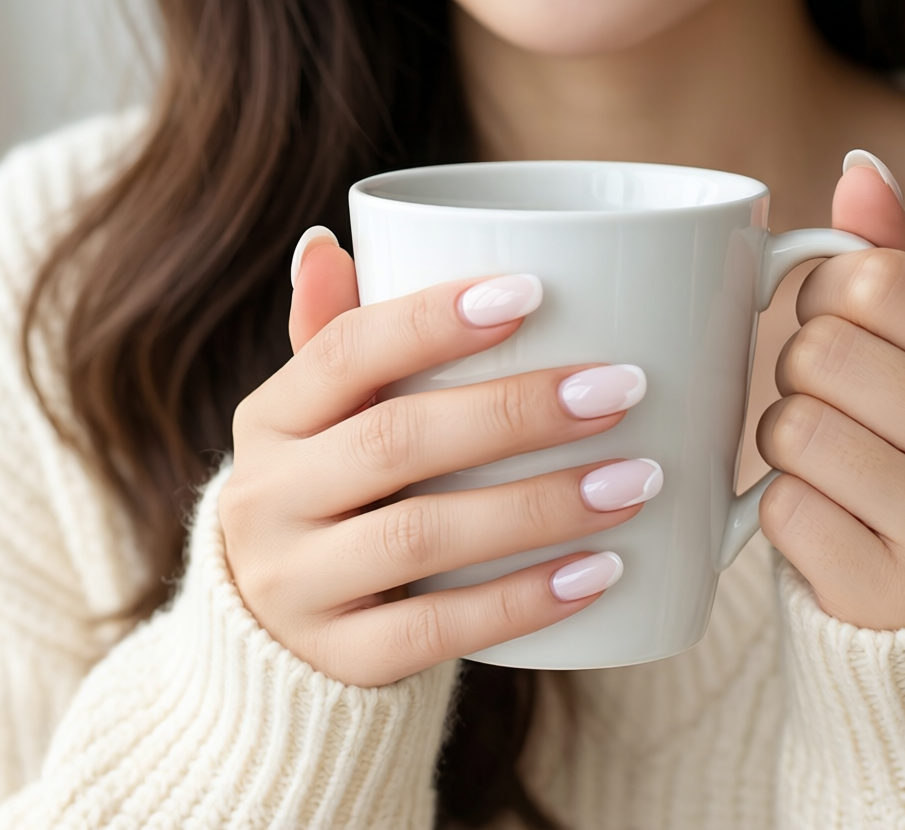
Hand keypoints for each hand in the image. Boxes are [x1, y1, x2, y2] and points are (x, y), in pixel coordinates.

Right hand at [220, 232, 657, 686]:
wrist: (272, 639)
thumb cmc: (333, 496)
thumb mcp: (320, 421)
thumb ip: (338, 341)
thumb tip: (328, 243)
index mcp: (272, 418)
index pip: (345, 351)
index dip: (434, 318)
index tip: (534, 291)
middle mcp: (267, 499)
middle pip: (396, 440)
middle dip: (517, 412)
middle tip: (622, 390)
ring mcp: (295, 587)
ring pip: (421, 537)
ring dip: (539, 505)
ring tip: (637, 480)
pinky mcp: (340, 660)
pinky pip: (437, 631)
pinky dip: (524, 601)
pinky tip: (601, 572)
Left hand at [757, 155, 904, 629]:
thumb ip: (899, 262)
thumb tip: (858, 166)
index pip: (874, 279)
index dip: (824, 296)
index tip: (838, 327)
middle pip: (819, 352)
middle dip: (800, 374)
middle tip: (837, 409)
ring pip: (790, 428)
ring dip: (785, 444)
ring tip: (835, 466)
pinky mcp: (892, 590)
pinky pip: (779, 509)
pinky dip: (784, 513)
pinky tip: (833, 524)